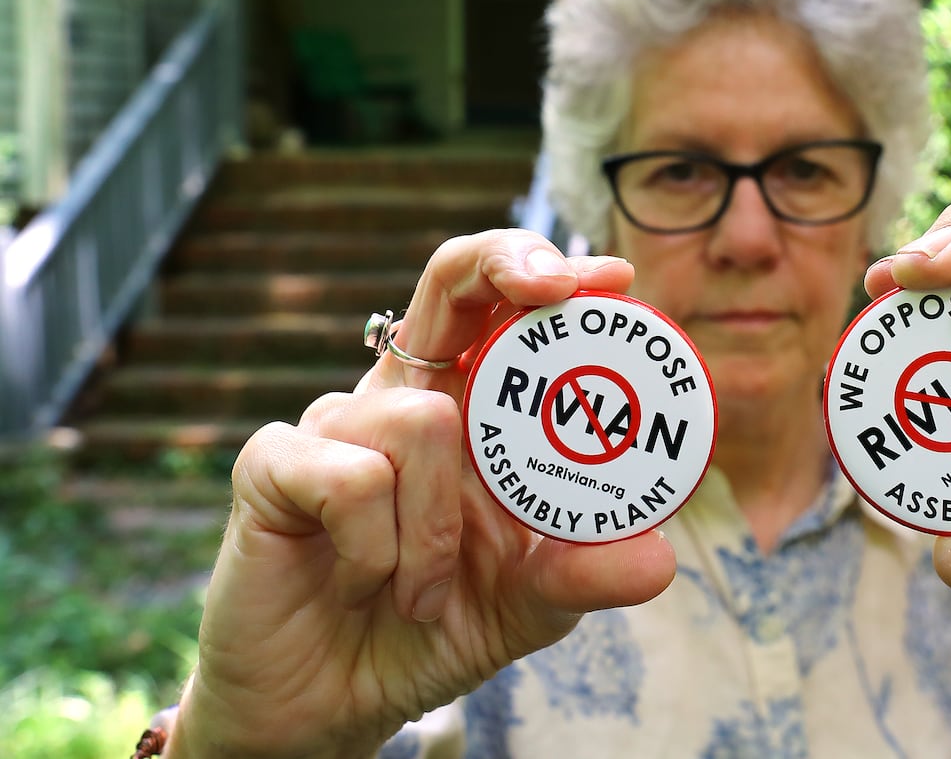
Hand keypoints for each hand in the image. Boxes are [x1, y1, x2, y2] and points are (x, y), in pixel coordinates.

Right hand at [169, 230, 676, 758]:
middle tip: (558, 286)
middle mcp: (404, 395)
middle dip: (505, 261)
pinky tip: (366, 585)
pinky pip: (352, 478)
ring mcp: (334, 423)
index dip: (553, 269)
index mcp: (469, 407)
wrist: (332, 707)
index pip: (505, 306)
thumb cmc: (431, 629)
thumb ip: (584, 573)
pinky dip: (380, 548)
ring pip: (420, 420)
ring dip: (441, 530)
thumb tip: (658, 561)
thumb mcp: (529, 603)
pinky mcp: (272, 466)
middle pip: (449, 279)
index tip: (617, 278)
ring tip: (425, 592)